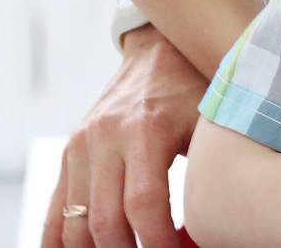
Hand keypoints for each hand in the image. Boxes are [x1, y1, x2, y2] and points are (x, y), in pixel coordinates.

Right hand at [43, 25, 207, 247]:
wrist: (160, 51)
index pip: (143, 204)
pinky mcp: (68, 154)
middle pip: (105, 220)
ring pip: (74, 222)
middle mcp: (104, 139)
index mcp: (144, 130)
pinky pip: (53, 210)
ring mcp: (80, 147)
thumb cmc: (196, 87)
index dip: (157, 241)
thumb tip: (227, 213)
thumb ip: (211, 163)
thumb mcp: (209, 118)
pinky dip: (58, 242)